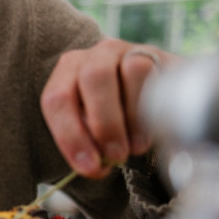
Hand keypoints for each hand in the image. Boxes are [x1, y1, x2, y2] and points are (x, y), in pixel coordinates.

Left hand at [40, 38, 178, 177]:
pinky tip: (155, 128)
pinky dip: (156, 107)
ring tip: (135, 147)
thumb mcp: (92, 130)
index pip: (57, 99)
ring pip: (132, 71)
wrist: (157, 97)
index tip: (90, 167)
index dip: (71, 136)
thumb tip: (95, 165)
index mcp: (67, 72)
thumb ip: (88, 143)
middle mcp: (94, 56)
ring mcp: (129, 51)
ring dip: (134, 117)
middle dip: (105, 124)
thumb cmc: (114, 119)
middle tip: (116, 156)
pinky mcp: (159, 56)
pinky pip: (161, 75)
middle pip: (93, 78)